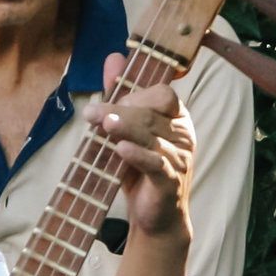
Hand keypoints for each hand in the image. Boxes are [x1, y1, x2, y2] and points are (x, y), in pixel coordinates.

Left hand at [94, 57, 193, 239]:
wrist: (154, 218)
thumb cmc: (141, 171)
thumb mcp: (129, 131)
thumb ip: (123, 94)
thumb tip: (114, 57)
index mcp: (177, 119)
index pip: (164, 94)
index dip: (138, 95)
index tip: (113, 101)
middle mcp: (183, 136)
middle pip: (151, 114)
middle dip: (119, 110)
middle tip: (92, 113)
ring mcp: (179, 159)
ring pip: (152, 136)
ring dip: (125, 128)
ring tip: (103, 124)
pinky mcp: (170, 182)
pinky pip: (156, 163)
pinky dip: (138, 155)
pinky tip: (121, 149)